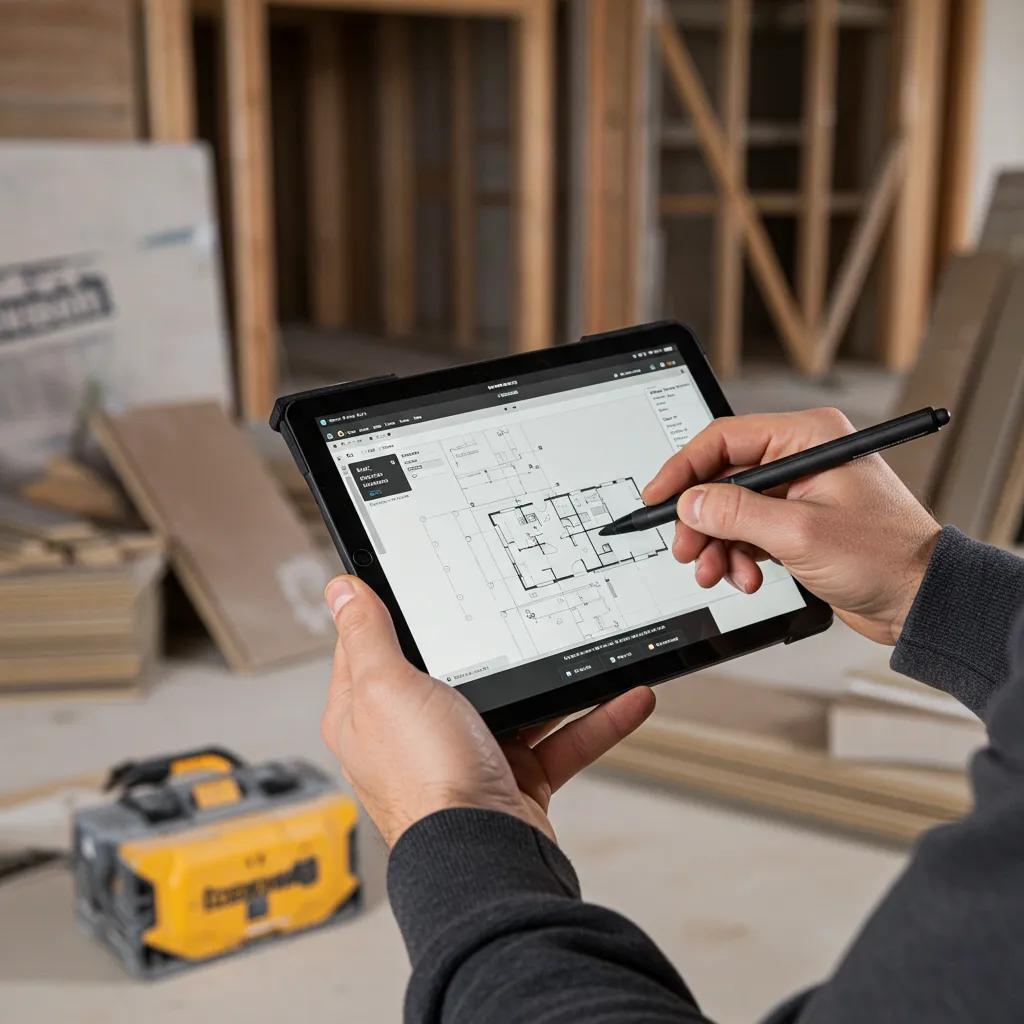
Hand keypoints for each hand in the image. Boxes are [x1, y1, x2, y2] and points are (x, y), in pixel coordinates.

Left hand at [320, 576, 655, 846]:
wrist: (485, 857)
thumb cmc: (426, 782)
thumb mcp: (387, 687)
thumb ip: (367, 636)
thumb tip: (342, 591)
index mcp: (371, 711)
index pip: (377, 647)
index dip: (397, 613)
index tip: (425, 583)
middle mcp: (416, 734)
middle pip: (458, 670)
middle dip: (495, 645)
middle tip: (520, 610)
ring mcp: (468, 757)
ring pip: (519, 705)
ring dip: (559, 684)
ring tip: (588, 652)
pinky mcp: (514, 780)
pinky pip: (560, 742)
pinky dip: (594, 721)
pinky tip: (624, 698)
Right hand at [643, 407, 940, 644]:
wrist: (920, 600)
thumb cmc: (885, 557)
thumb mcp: (800, 534)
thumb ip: (737, 514)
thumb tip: (691, 502)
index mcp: (808, 438)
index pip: (725, 439)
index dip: (684, 468)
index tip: (658, 496)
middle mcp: (801, 458)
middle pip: (722, 479)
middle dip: (701, 520)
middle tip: (686, 550)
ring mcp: (798, 492)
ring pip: (730, 510)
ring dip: (718, 546)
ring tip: (717, 573)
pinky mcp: (797, 523)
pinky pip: (747, 532)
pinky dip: (738, 557)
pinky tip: (746, 577)